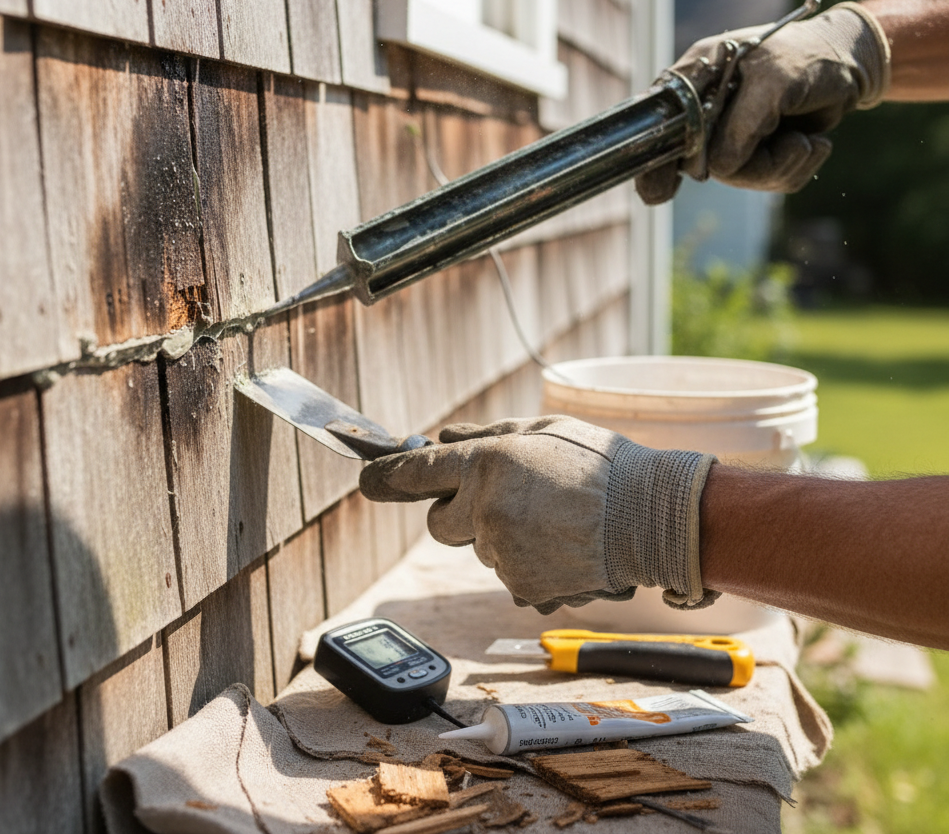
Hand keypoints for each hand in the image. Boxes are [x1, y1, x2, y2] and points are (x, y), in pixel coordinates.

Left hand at [359, 416, 716, 614]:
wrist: (652, 518)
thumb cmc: (602, 465)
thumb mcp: (542, 430)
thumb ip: (484, 435)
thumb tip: (442, 438)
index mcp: (488, 464)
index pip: (417, 472)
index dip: (386, 476)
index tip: (366, 479)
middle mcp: (487, 511)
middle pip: (440, 524)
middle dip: (458, 512)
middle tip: (504, 498)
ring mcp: (503, 555)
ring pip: (481, 548)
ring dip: (503, 536)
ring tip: (554, 520)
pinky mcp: (522, 588)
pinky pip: (509, 575)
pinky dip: (527, 563)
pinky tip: (562, 546)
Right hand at [636, 2, 890, 204]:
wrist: (852, 65)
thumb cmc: (810, 57)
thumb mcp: (777, 81)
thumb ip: (744, 122)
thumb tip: (719, 167)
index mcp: (695, 80)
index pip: (660, 125)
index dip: (654, 160)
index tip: (658, 191)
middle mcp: (705, 111)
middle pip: (702, 163)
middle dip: (751, 164)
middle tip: (793, 146)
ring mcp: (729, 135)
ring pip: (739, 177)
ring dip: (781, 165)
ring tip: (806, 139)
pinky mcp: (754, 153)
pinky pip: (765, 181)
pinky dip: (795, 168)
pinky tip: (810, 143)